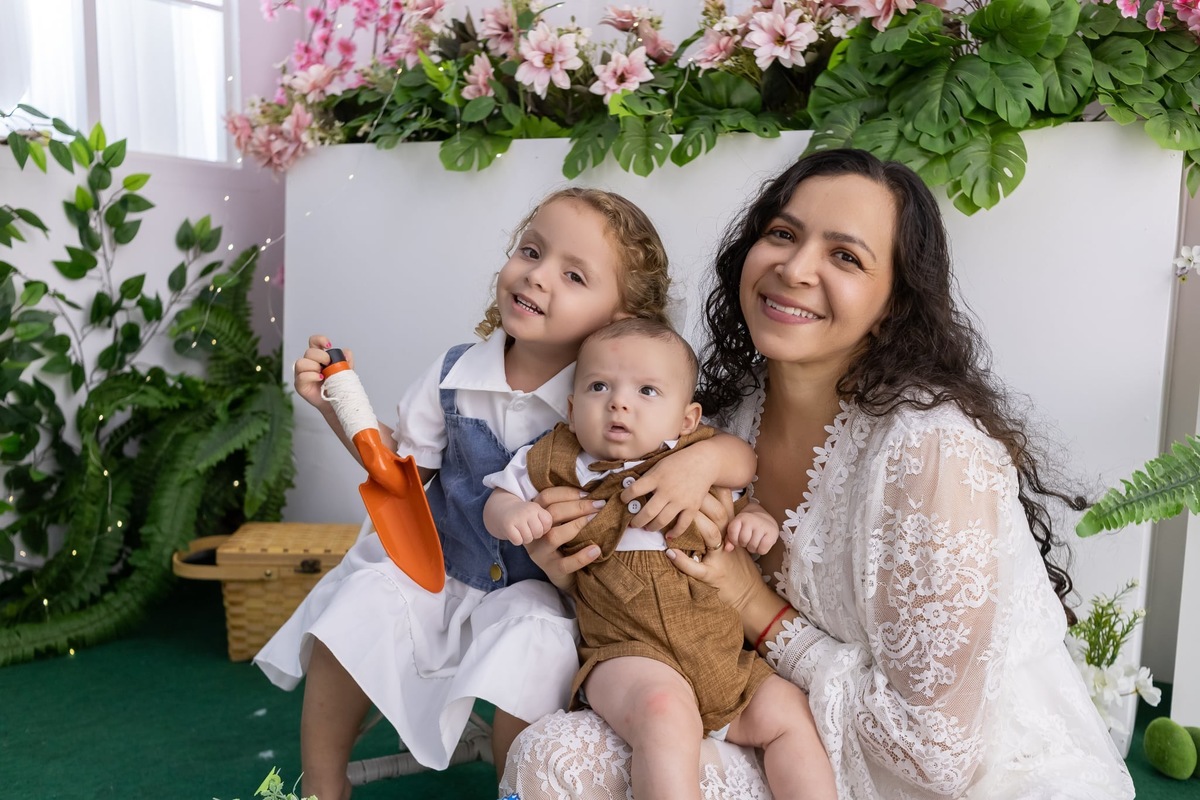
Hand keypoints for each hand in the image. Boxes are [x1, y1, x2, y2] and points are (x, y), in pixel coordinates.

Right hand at [293, 335, 351, 410]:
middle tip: (329, 364)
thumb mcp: (346, 372)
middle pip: (308, 352)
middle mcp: (309, 363)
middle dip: (320, 356)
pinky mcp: (300, 385)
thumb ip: (346, 361)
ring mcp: (302, 374)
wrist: (337, 403)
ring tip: (324, 374)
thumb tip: (346, 352)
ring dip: (314, 366)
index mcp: (318, 357)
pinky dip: (311, 376)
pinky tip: (320, 378)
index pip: (314, 342)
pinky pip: (301, 376)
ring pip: (301, 362)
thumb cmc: (338, 386)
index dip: (319, 340)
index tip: (329, 345)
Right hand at [500, 502, 552, 545]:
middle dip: (534, 535)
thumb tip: (558, 534)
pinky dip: (516, 540)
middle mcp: (527, 511)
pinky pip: (518, 541)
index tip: (536, 525)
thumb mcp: (535, 513)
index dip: (543, 528)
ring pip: (528, 538)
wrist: (501, 508)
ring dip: (524, 538)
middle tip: (527, 529)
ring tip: (520, 531)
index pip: (548, 524)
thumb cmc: (523, 515)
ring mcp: (516, 518)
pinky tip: (514, 533)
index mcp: (536, 507)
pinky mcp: (507, 525)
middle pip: (538, 533)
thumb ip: (546, 521)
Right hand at [524, 486, 603, 591]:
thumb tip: (592, 492)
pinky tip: (596, 549)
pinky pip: (565, 563)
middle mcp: (535, 533)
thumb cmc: (566, 541)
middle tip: (599, 504)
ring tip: (596, 520)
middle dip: (578, 506)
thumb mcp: (562, 522)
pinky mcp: (551, 569)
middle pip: (551, 514)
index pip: (546, 497)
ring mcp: (540, 553)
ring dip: (577, 525)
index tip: (588, 493)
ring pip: (554, 536)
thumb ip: (569, 508)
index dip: (567, 493)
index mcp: (536, 517)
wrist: (563, 573)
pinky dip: (582, 556)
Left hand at [620, 445, 713, 536]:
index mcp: (657, 477)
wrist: (704, 461)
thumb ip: (648, 477)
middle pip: (647, 512)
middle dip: (637, 521)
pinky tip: (668, 536)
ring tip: (647, 528)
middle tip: (633, 524)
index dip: (626, 497)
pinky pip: (682, 525)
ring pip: (662, 520)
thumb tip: (631, 488)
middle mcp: (667, 490)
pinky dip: (674, 533)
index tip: (623, 500)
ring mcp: (680, 500)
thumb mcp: (660, 464)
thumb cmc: (679, 461)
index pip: (635, 490)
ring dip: (651, 527)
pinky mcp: (692, 507)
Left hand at [667, 490, 771, 613]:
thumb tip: (704, 496)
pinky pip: (696, 567)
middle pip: (717, 514)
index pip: (724, 505)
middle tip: (684, 485)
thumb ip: (720, 519)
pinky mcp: (711, 574)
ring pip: (710, 535)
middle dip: (701, 499)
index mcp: (730, 530)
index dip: (715, 489)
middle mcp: (727, 540)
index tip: (702, 474)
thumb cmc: (735, 565)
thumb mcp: (732, 539)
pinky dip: (682, 560)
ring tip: (675, 514)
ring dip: (693, 523)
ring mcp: (720, 557)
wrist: (747, 594)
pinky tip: (669, 552)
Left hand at [726, 503, 779, 554]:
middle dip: (744, 544)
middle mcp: (752, 519)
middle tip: (747, 540)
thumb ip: (729, 539)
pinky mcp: (772, 533)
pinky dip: (761, 550)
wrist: (765, 519)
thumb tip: (727, 549)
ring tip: (754, 541)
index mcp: (741, 517)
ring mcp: (763, 526)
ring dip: (752, 548)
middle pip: (743, 540)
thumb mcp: (736, 529)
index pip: (732, 533)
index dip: (734, 539)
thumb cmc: (747, 527)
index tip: (737, 538)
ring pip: (752, 546)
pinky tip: (761, 544)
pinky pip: (762, 550)